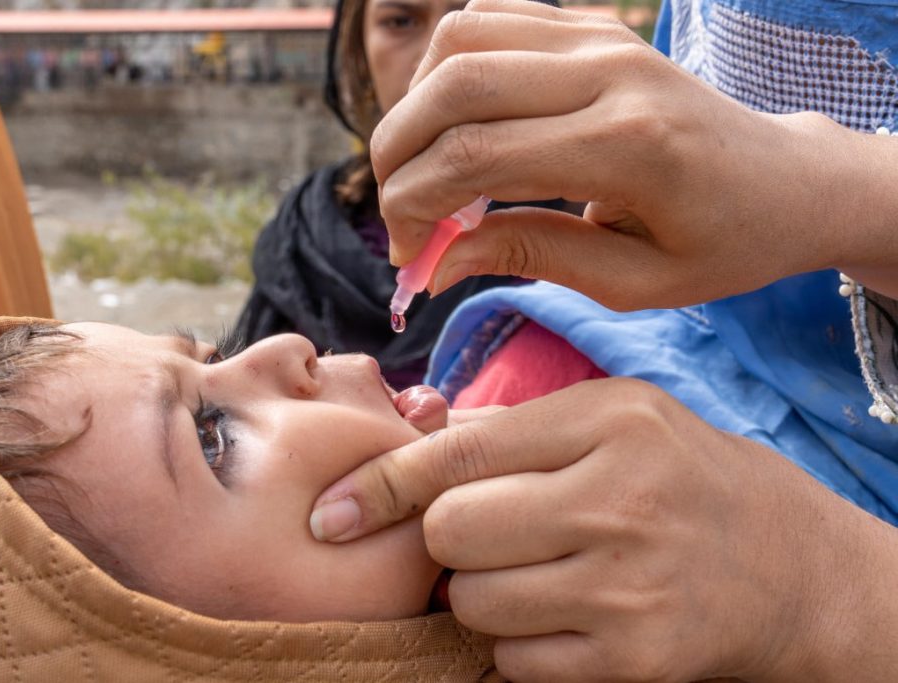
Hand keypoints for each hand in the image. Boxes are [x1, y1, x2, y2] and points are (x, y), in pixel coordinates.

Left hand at [310, 379, 897, 680]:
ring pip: (475, 604)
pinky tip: (556, 614)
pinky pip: (514, 661)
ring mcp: (627, 589)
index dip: (379, 484)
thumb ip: (509, 428)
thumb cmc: (673, 474)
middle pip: (452, 535)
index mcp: (607, 424)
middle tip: (483, 535)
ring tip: (530, 572)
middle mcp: (618, 503)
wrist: (780, 563)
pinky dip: (516, 642)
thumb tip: (400, 448)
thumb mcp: (608, 417)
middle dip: (445, 540)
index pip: (457, 455)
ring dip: (479, 594)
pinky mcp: (633, 661)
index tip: (328, 513)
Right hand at [371, 0, 897, 307]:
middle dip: (398, 156)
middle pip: (454, 87)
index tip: (409, 255)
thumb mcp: (631, 283)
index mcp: (627, 145)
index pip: (474, 157)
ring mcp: (602, 37)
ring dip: (418, 107)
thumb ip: (529, 259)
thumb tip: (436, 264)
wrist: (784, 182)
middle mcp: (610, 72)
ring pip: (460, 39)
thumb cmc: (719, 244)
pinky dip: (452, 69)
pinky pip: (492, 19)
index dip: (413, 207)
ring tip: (428, 168)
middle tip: (400, 214)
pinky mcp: (595, 26)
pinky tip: (461, 124)